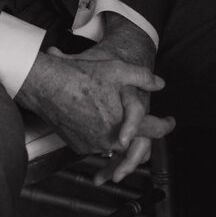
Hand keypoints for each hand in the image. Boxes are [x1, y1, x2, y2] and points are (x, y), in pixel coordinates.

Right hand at [71, 15, 174, 182]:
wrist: (45, 86)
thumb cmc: (81, 76)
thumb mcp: (116, 70)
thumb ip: (142, 77)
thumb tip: (159, 83)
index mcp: (124, 126)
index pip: (154, 130)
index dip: (166, 125)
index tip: (170, 121)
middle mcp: (110, 142)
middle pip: (134, 141)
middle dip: (140, 131)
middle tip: (141, 120)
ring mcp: (92, 146)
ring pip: (113, 143)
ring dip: (118, 132)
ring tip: (113, 114)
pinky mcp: (77, 146)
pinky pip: (95, 143)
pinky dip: (98, 133)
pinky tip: (93, 117)